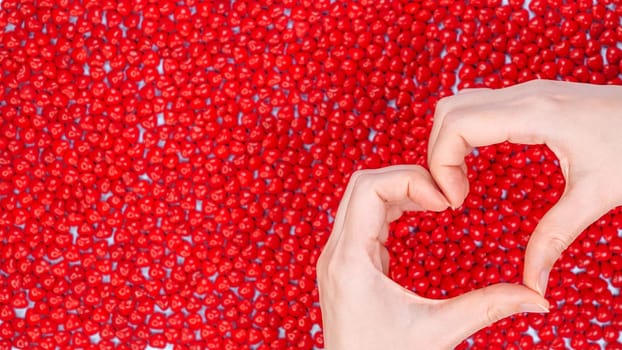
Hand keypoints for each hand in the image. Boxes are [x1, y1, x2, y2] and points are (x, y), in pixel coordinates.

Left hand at [317, 165, 548, 349]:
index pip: (368, 188)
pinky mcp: (345, 264)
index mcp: (349, 261)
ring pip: (360, 199)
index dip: (409, 179)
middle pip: (361, 185)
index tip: (445, 202)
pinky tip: (419, 215)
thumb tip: (537, 297)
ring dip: (399, 192)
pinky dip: (392, 208)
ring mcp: (336, 257)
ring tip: (437, 202)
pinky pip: (363, 218)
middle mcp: (335, 253)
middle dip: (405, 179)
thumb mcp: (439, 332)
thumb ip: (487, 308)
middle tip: (444, 197)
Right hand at [428, 79, 621, 296]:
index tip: (456, 202)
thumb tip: (532, 286)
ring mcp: (526, 93)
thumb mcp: (594, 197)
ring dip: (448, 142)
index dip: (442, 164)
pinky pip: (477, 109)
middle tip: (453, 195)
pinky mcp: (531, 100)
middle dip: (437, 153)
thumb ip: (554, 239)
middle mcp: (522, 95)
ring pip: (459, 106)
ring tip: (460, 182)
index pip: (456, 125)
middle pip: (448, 111)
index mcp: (532, 114)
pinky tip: (477, 164)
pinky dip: (464, 135)